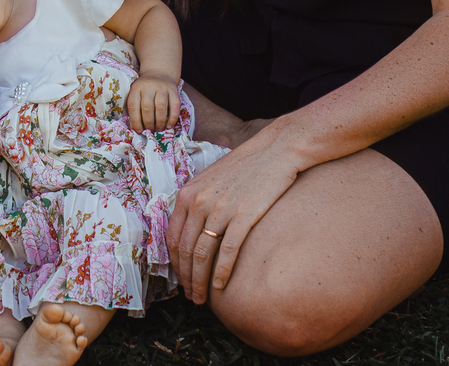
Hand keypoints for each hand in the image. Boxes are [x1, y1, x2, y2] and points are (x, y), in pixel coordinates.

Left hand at [125, 71, 180, 131]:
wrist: (159, 73)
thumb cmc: (145, 88)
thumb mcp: (135, 92)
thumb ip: (134, 106)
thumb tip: (135, 127)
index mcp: (136, 88)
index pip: (134, 106)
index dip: (136, 121)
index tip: (138, 130)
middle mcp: (149, 87)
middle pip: (147, 108)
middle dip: (148, 123)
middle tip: (150, 131)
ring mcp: (162, 88)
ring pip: (161, 107)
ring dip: (160, 121)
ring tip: (158, 129)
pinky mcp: (174, 90)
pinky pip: (174, 106)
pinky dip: (172, 118)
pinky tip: (169, 125)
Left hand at [165, 120, 301, 303]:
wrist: (275, 150)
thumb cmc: (244, 167)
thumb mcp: (211, 180)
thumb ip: (197, 202)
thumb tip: (191, 230)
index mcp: (187, 193)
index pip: (173, 237)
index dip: (174, 263)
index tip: (179, 279)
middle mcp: (199, 201)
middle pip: (186, 250)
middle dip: (186, 278)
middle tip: (190, 297)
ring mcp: (220, 208)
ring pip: (202, 254)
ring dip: (200, 280)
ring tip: (202, 298)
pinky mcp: (244, 215)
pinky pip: (228, 251)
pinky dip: (221, 272)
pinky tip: (220, 286)